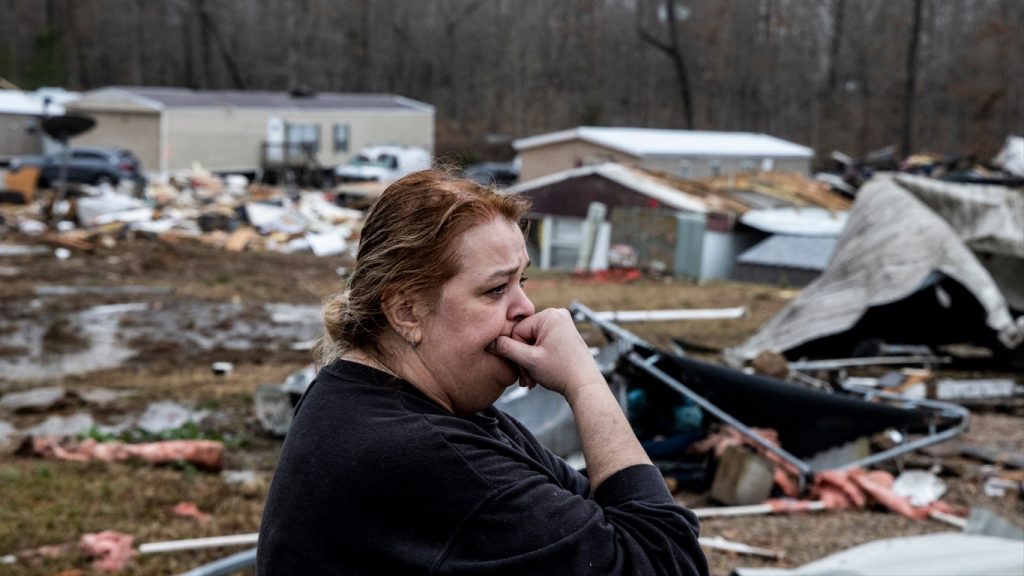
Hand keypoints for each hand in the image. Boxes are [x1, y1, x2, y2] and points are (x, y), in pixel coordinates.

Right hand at [489, 308, 603, 397]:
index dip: (517, 352)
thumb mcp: (529, 360)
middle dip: (523, 359)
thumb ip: (506, 348)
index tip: (524, 369)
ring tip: (533, 379)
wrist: (585, 385)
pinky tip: (540, 373)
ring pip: (532, 342)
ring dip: (529, 362)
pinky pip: (542, 343)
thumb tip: (490, 341)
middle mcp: (557, 315)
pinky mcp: (564, 334)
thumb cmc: (562, 372)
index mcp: (550, 315)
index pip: (517, 331)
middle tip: (528, 378)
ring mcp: (562, 324)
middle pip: (525, 337)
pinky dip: (538, 358)